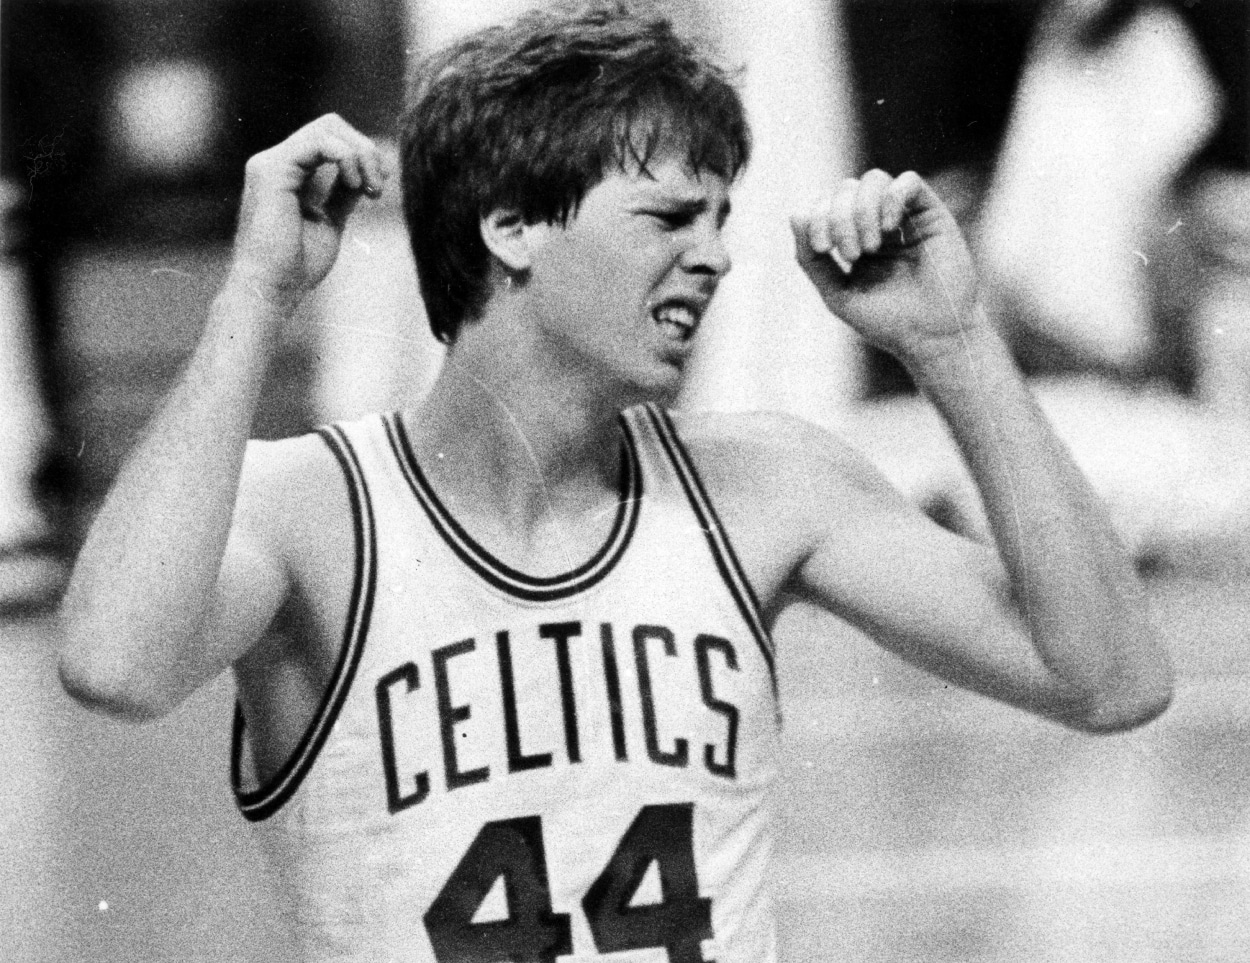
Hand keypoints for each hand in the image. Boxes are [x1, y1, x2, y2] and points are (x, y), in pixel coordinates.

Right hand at [230, 114, 390, 308]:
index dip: (362, 155)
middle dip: (365, 149)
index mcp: (288, 174)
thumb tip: (364, 173)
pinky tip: (355, 185)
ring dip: (360, 155)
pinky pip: (318, 142)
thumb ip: (342, 193)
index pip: (330, 140)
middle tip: (378, 186)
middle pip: (331, 125)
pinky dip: (346, 158)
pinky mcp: (271, 169)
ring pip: (327, 128)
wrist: (272, 289)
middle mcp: (277, 162)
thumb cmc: (297, 266)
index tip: (379, 187)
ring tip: (369, 189)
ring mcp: (271, 163)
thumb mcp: (330, 221)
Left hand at [791, 170, 980, 365]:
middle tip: (853, 254)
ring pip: (873, 180)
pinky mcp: (932, 214)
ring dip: (863, 210)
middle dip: (840, 217)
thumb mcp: (838, 294)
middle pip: (846, 189)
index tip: (824, 249)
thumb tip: (796, 215)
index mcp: (853, 240)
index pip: (826, 205)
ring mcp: (905, 217)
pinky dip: (891, 198)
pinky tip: (890, 227)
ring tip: (872, 246)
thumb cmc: (888, 322)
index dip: (817, 217)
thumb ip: (812, 260)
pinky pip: (908, 182)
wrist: (933, 338)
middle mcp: (878, 224)